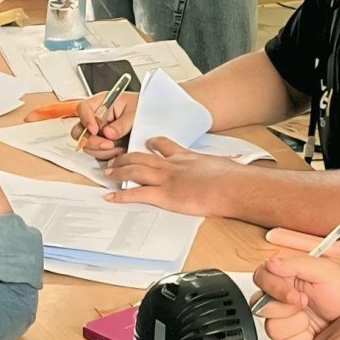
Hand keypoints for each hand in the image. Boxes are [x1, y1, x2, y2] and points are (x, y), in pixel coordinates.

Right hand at [74, 89, 138, 153]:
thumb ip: (122, 123)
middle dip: (92, 141)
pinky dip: (107, 156)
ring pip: (87, 145)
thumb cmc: (142, 108)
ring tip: (120, 147)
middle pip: (79, 131)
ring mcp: (97, 133)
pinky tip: (120, 151)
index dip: (86, 119)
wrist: (151, 117)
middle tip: (109, 144)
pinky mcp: (102, 145)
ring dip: (102, 151)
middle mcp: (96, 118)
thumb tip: (108, 134)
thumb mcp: (135, 112)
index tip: (95, 129)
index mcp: (101, 103)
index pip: (83, 108)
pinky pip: (97, 154)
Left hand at [103, 139, 232, 215]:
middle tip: (115, 160)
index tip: (148, 142)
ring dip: (118, 172)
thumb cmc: (231, 177)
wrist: (231, 186)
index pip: (165, 144)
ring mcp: (166, 180)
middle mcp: (171, 165)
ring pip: (134, 171)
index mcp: (185, 156)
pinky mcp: (164, 196)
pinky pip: (137, 194)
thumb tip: (232, 165)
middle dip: (125, 158)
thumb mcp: (223, 164)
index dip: (153, 142)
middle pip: (141, 157)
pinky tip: (111, 197)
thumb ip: (220, 165)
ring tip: (107, 173)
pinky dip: (121, 196)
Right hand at [252, 240, 339, 339]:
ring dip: (296, 325)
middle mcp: (281, 301)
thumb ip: (296, 264)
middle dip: (287, 309)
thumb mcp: (325, 271)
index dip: (274, 288)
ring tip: (312, 320)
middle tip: (307, 305)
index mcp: (286, 279)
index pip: (261, 278)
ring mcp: (286, 324)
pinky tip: (313, 335)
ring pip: (272, 329)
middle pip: (262, 307)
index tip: (295, 295)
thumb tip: (270, 263)